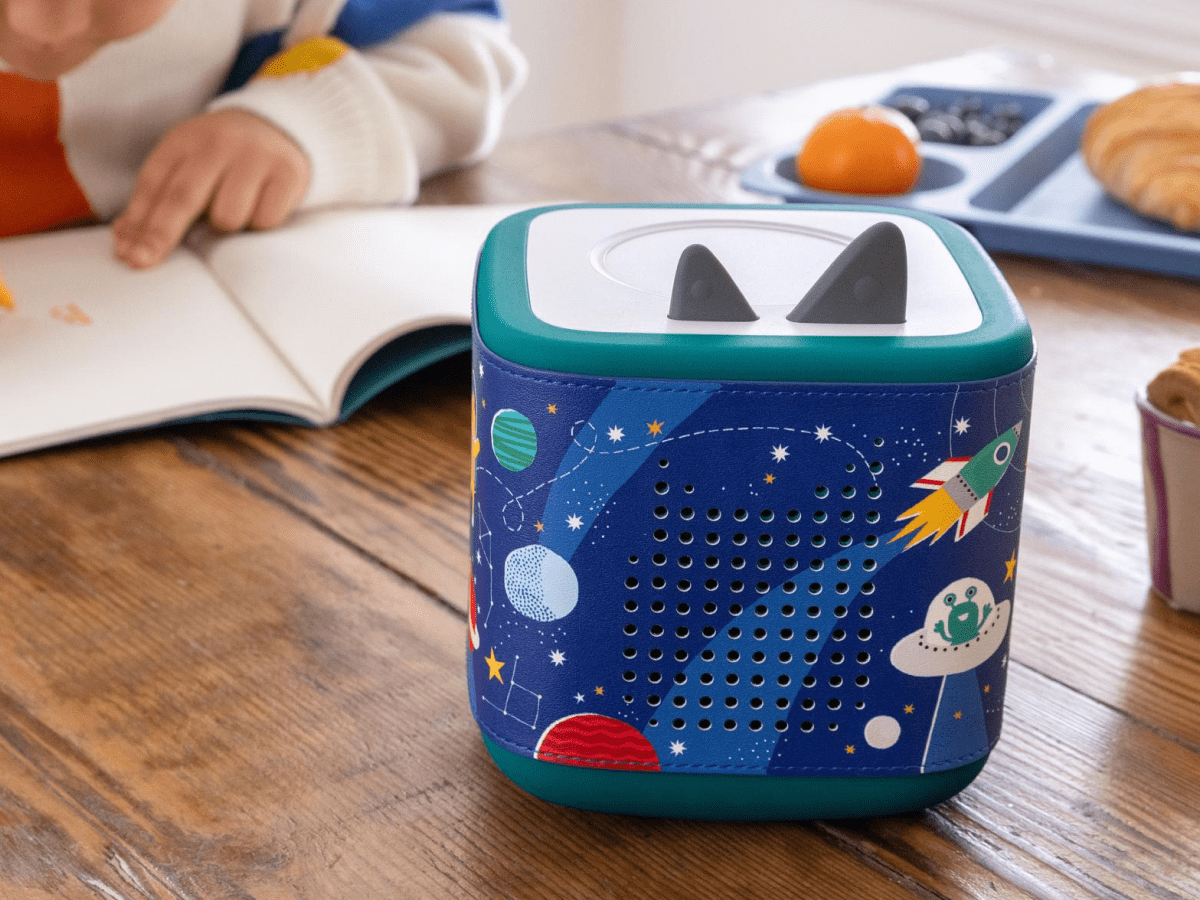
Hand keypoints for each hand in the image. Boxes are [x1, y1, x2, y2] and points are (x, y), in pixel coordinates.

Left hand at [113, 109, 310, 267]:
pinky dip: (259, 224)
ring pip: (228, 217)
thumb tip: (125, 243)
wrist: (280, 129)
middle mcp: (219, 142)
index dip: (139, 222)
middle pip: (183, 197)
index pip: (155, 183)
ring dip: (226, 227)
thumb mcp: (187, 166)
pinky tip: (261, 208)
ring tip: (234, 213)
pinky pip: (265, 220)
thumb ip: (158, 200)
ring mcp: (255, 156)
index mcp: (186, 139)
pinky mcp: (288, 173)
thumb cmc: (224, 161)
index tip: (128, 254)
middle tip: (142, 262)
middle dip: (161, 234)